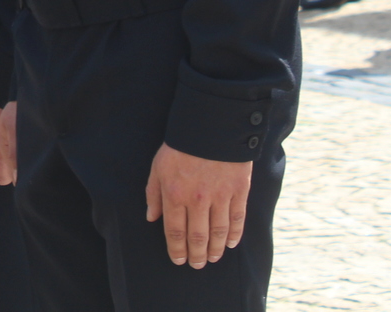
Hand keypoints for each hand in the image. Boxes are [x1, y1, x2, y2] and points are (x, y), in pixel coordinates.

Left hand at [145, 143, 251, 267]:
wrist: (211, 125)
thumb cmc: (179, 146)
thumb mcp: (158, 167)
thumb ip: (153, 194)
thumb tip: (151, 218)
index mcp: (174, 194)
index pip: (174, 231)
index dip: (177, 250)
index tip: (179, 260)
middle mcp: (197, 200)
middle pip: (197, 237)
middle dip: (196, 255)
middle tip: (197, 265)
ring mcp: (220, 196)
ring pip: (218, 232)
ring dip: (215, 250)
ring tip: (212, 259)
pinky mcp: (238, 191)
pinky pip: (237, 219)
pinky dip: (234, 235)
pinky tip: (230, 244)